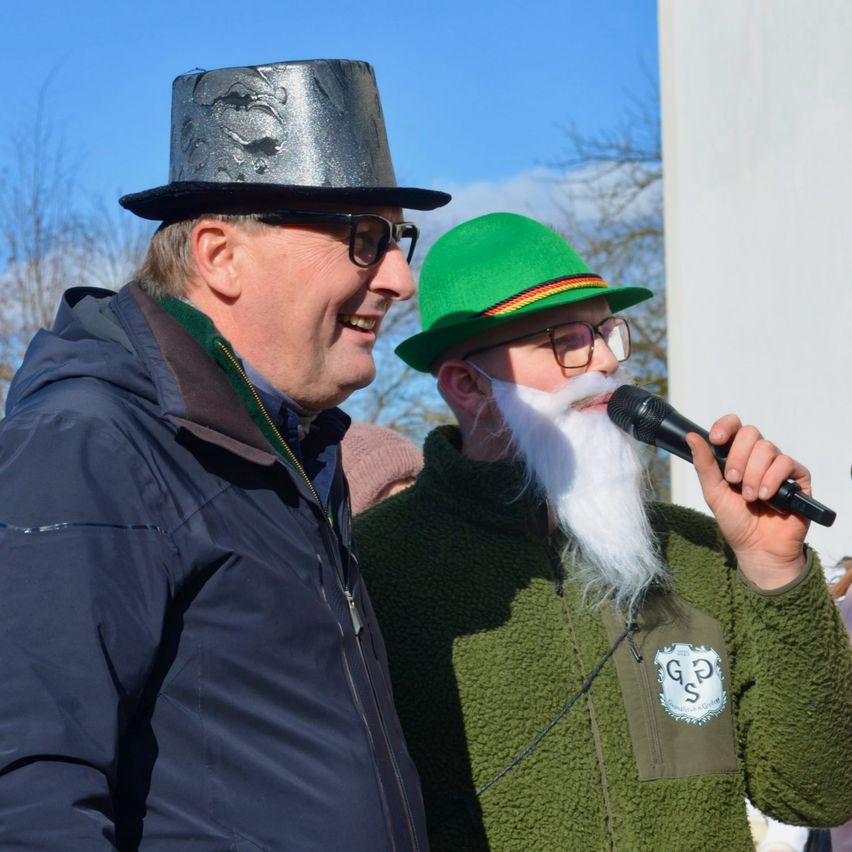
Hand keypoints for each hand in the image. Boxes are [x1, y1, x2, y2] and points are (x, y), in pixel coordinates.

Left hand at [686, 415, 808, 589]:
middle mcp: (757, 457)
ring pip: (767, 448)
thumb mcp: (713, 492)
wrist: (758, 548)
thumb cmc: (736, 521)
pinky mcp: (797, 477)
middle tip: (733, 480)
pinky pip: (786, 463)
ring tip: (750, 497)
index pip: (734, 427)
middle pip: (750, 433)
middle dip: (738, 457)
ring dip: (754, 474)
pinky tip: (766, 496)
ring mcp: (778, 466)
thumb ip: (704, 464)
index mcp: (736, 456)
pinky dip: (772, 479)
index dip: (725, 426)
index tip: (716, 439)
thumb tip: (691, 436)